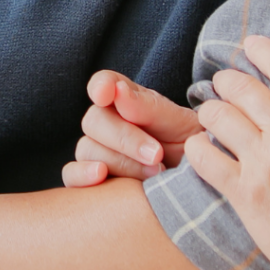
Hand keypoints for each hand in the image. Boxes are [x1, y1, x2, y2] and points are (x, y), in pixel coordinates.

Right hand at [62, 71, 200, 186]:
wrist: (198, 187)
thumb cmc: (191, 149)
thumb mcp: (181, 125)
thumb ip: (149, 107)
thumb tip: (118, 92)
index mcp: (127, 100)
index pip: (104, 83)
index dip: (101, 86)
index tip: (106, 94)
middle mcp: (107, 123)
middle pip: (94, 120)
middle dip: (125, 138)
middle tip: (157, 154)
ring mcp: (96, 152)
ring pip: (87, 149)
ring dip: (120, 163)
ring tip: (154, 175)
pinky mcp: (90, 180)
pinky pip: (71, 175)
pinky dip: (81, 175)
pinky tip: (101, 177)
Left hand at [185, 36, 269, 269]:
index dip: (262, 50)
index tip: (250, 46)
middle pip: (241, 87)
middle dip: (227, 81)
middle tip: (223, 85)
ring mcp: (263, 162)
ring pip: (218, 115)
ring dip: (210, 111)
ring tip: (211, 115)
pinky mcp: (244, 193)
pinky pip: (205, 158)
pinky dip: (197, 148)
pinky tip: (201, 148)